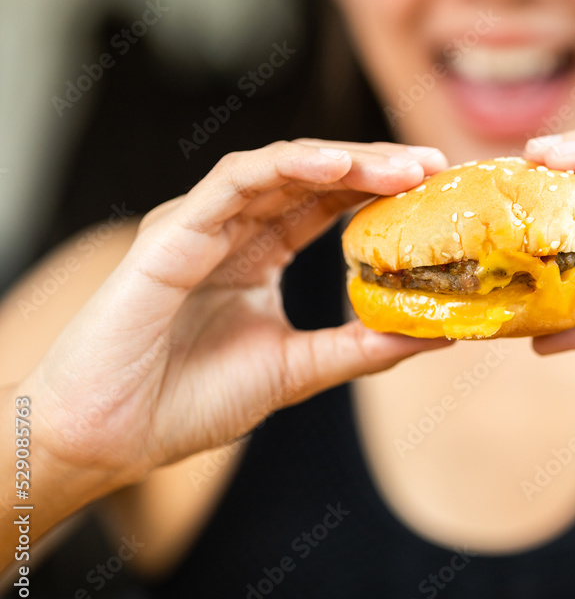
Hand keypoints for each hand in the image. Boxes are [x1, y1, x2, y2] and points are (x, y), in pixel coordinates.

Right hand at [28, 140, 450, 487]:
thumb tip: (437, 334)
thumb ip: (362, 348)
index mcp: (258, 256)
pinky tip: (339, 165)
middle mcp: (232, 231)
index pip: (328, 205)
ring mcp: (202, 225)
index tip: (438, 191)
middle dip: (377, 166)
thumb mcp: (299, 369)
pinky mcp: (173, 231)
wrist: (112, 438)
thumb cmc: (189, 402)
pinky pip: (235, 181)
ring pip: (282, 168)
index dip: (381, 191)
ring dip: (346, 161)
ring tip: (404, 166)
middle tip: (436, 166)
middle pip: (314, 178)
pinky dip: (288, 166)